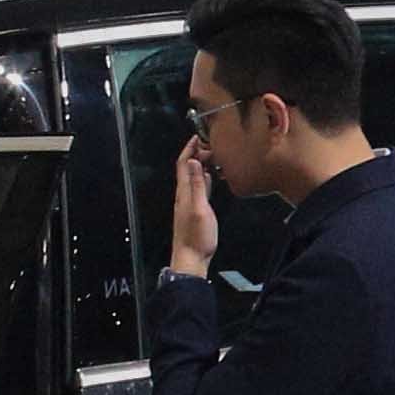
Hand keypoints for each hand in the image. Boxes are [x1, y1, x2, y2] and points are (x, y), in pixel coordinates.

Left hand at [164, 142, 220, 281]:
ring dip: (200, 165)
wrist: (191, 258)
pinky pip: (199, 188)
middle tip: (210, 144)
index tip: (197, 136)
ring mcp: (189, 203)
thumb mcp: (199, 208)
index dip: (188, 149)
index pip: (182, 164)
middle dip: (196, 154)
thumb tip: (192, 160)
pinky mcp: (195, 210)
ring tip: (212, 156)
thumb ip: (197, 185)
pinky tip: (210, 178)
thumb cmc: (197, 235)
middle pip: (186, 169)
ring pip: (193, 178)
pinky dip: (204, 179)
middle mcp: (184, 195)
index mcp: (183, 192)